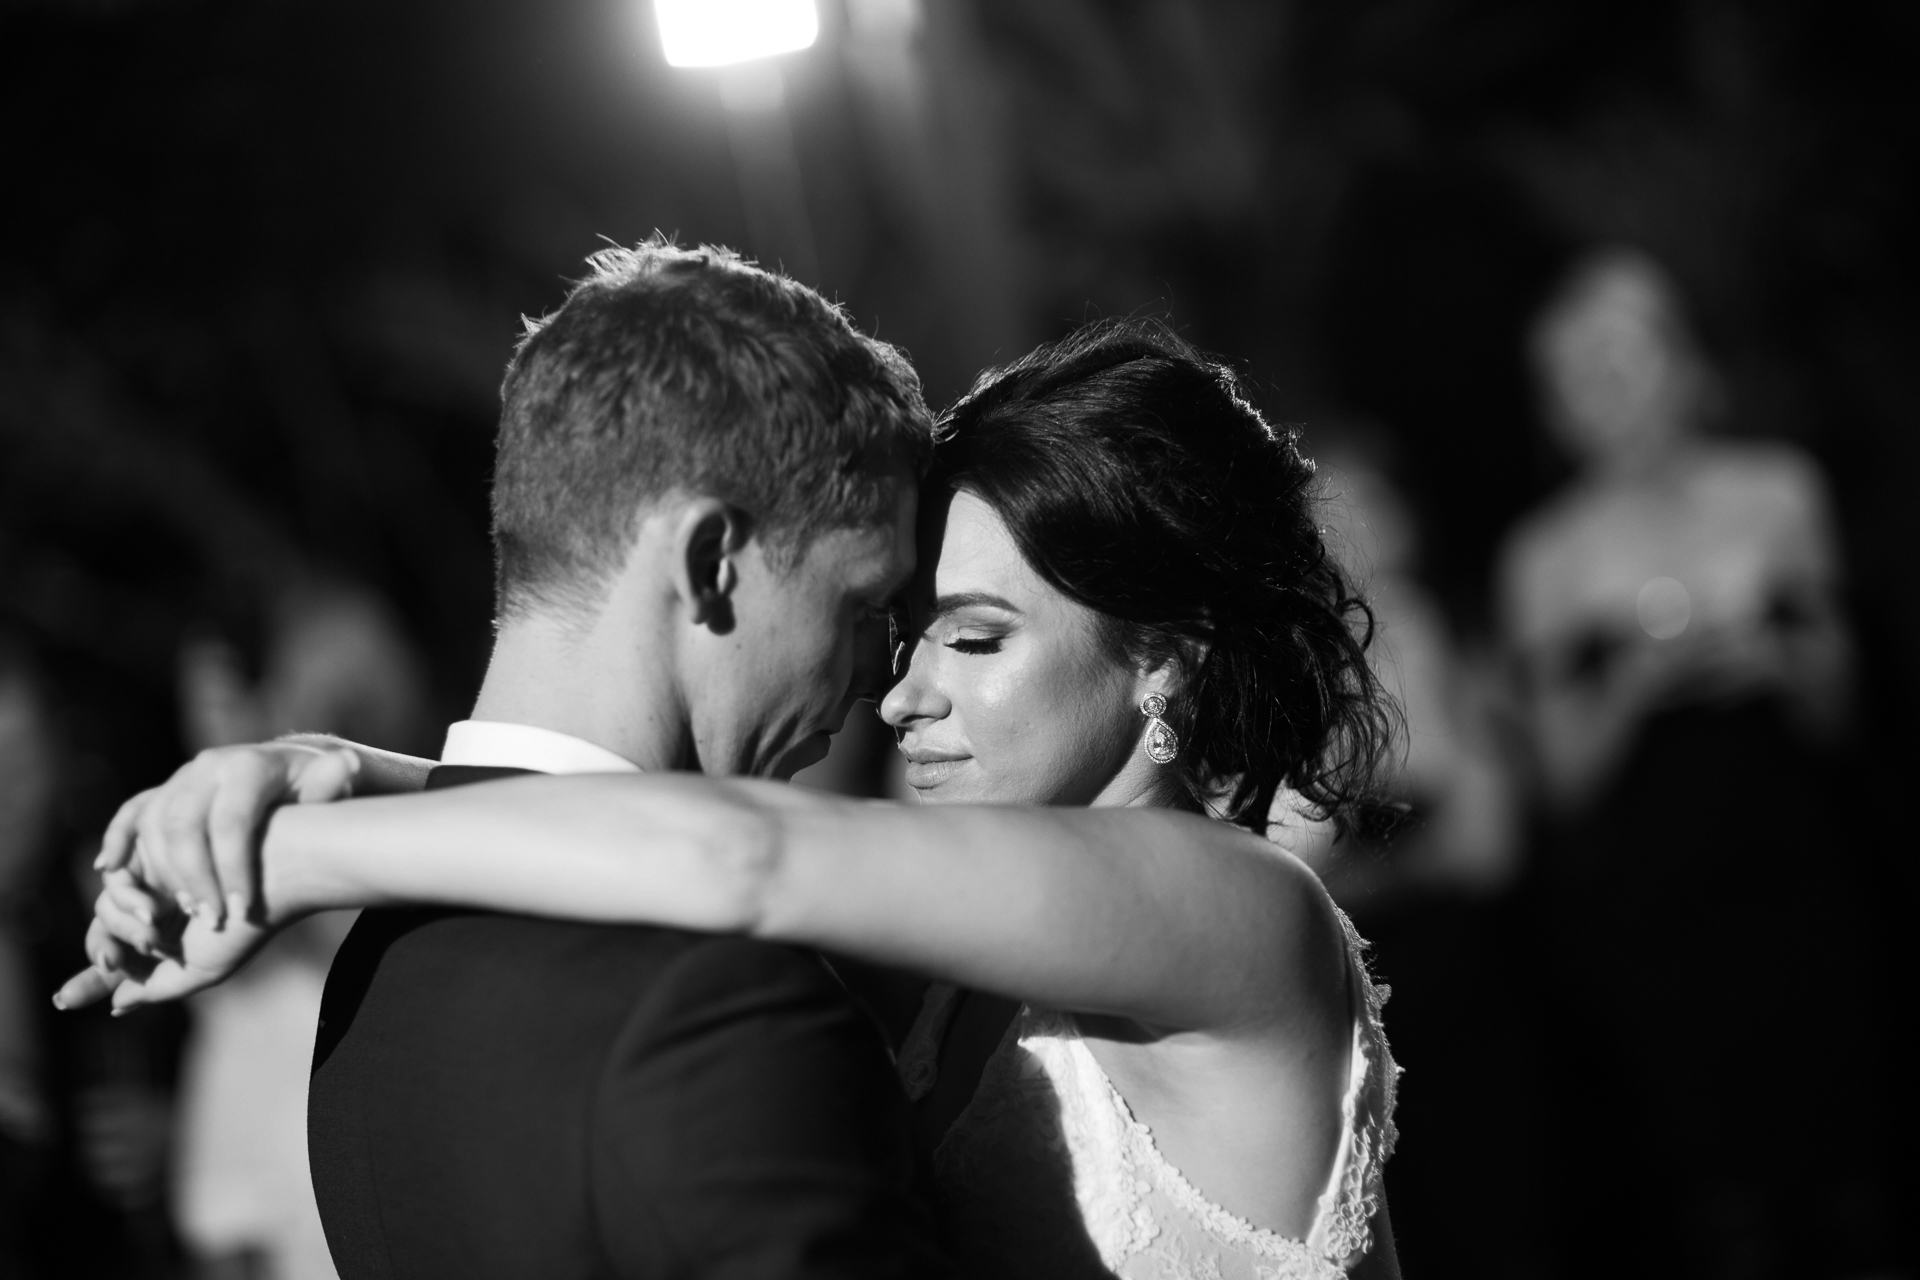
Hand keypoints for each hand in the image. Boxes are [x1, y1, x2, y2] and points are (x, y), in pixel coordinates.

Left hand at [54, 871, 273, 1011]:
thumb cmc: (247, 925)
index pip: (119, 962)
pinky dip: (125, 899)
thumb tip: (115, 1002)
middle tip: (120, 959)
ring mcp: (152, 880)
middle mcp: (156, 909)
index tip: (64, 1000)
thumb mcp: (204, 970)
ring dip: (122, 929)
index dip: (90, 980)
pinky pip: (115, 882)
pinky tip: (151, 911)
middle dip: (107, 950)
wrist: (274, 873)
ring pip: (106, 912)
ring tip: (154, 936)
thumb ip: (158, 986)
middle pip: (105, 936)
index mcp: (168, 939)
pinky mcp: (149, 851)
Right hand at [95, 740, 360, 927]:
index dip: (234, 869)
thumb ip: (334, 782)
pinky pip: (131, 812)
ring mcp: (181, 778)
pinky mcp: (164, 791)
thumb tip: (344, 768)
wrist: (290, 765)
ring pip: (153, 825)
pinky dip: (116, 839)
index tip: (244, 912)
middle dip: (193, 879)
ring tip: (179, 915)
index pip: (232, 822)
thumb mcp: (332, 783)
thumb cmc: (315, 786)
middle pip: (184, 826)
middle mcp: (207, 768)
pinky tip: (110, 870)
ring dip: (159, 873)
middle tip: (210, 921)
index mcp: (249, 767)